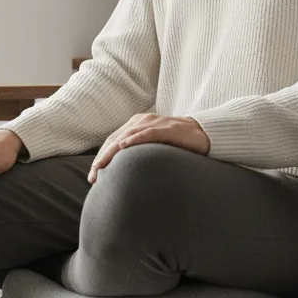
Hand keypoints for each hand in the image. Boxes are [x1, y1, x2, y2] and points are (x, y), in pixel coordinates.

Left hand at [88, 113, 209, 182]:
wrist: (204, 134)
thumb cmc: (178, 144)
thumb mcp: (153, 148)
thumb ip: (139, 155)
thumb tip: (122, 174)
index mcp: (136, 125)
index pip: (112, 141)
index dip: (101, 158)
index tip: (93, 176)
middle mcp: (142, 121)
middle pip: (115, 139)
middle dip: (102, 158)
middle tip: (93, 175)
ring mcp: (154, 123)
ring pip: (127, 136)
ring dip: (112, 152)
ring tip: (101, 165)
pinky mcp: (167, 128)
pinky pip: (147, 133)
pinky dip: (134, 139)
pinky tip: (123, 147)